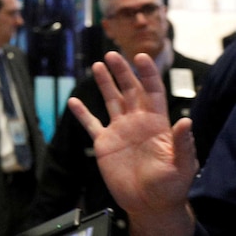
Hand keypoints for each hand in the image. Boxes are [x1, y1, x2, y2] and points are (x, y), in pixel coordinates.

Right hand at [67, 52, 196, 235]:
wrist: (149, 205)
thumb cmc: (171, 187)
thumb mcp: (182, 166)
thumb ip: (183, 143)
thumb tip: (186, 121)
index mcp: (157, 124)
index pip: (153, 92)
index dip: (147, 74)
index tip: (140, 56)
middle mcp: (137, 122)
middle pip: (130, 90)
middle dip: (122, 71)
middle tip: (112, 55)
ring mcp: (120, 132)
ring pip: (111, 101)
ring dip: (104, 83)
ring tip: (97, 65)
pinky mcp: (105, 144)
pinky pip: (91, 124)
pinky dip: (82, 113)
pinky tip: (74, 101)